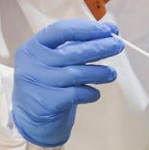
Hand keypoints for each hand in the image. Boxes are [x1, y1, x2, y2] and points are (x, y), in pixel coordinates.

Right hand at [12, 19, 123, 147]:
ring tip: (112, 74)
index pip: (61, 30)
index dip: (87, 28)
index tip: (109, 29)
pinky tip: (95, 94)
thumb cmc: (49, 85)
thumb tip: (107, 33)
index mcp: (33, 47)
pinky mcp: (46, 102)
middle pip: (71, 52)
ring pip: (76, 74)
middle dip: (99, 47)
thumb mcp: (54, 63)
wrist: (30, 120)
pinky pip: (76, 94)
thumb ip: (74, 48)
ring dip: (99, 72)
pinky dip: (90, 93)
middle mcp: (32, 63)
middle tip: (118, 45)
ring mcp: (37, 83)